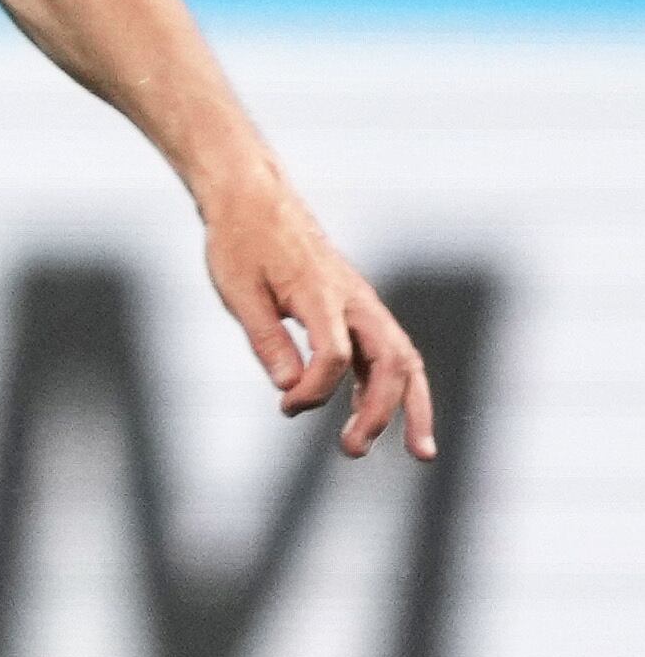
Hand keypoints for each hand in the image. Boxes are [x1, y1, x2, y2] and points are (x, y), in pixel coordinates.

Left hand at [204, 171, 434, 460]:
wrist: (256, 202)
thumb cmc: (241, 245)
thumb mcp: (239, 292)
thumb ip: (266, 339)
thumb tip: (288, 388)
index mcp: (321, 294)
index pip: (335, 354)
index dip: (314, 390)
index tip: (285, 407)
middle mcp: (355, 301)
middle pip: (391, 363)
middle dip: (381, 412)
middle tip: (353, 451)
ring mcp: (364, 306)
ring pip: (405, 361)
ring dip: (409, 408)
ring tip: (417, 454)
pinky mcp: (360, 312)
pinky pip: (389, 354)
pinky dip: (391, 389)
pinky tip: (374, 419)